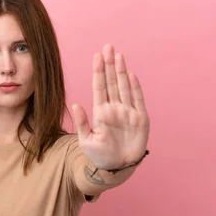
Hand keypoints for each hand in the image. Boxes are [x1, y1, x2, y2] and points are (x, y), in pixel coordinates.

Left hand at [72, 44, 149, 169]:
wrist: (117, 167)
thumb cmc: (99, 155)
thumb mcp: (86, 141)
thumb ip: (82, 123)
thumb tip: (75, 104)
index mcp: (101, 112)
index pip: (99, 87)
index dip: (98, 72)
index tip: (97, 56)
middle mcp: (114, 108)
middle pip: (112, 82)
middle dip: (110, 65)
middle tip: (108, 47)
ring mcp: (128, 112)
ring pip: (124, 87)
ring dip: (121, 71)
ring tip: (118, 55)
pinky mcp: (140, 119)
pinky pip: (138, 100)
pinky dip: (135, 87)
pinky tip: (131, 74)